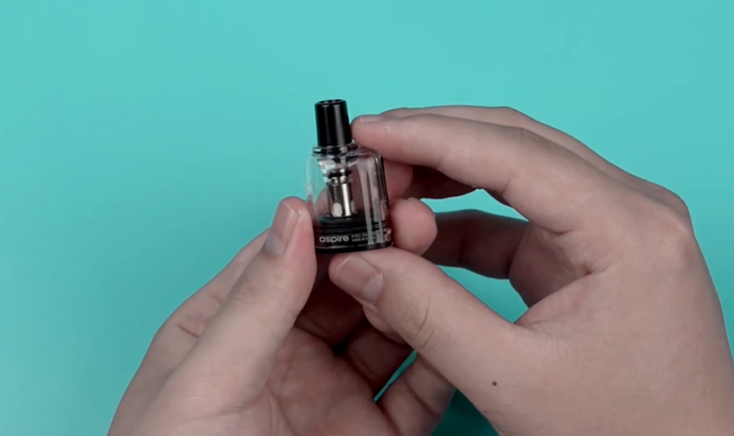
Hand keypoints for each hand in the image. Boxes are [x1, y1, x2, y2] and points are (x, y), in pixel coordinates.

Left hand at [107, 196, 453, 435]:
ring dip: (413, 300)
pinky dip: (440, 360)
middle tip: (417, 225)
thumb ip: (253, 301)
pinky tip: (451, 334)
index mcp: (233, 328)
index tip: (371, 194)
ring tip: (435, 273)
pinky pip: (418, 390)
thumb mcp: (204, 380)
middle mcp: (289, 354)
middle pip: (346, 287)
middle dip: (382, 254)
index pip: (289, 256)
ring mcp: (335, 394)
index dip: (330, 222)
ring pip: (388, 330)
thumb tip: (294, 214)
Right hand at [329, 106, 733, 435]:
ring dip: (448, 176)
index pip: (513, 154)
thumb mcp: (512, 380)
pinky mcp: (593, 251)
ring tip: (387, 190)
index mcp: (628, 230)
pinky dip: (466, 221)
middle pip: (516, 145)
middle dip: (435, 143)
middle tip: (369, 156)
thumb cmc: (627, 433)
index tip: (368, 132)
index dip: (430, 135)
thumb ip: (426, 315)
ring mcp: (614, 228)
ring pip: (516, 173)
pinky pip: (520, 218)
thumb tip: (358, 263)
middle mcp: (631, 210)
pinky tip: (422, 233)